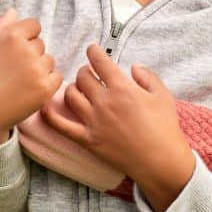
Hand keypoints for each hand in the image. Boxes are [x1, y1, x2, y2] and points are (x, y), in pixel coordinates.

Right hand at [0, 9, 62, 145]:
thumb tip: (14, 12)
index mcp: (11, 36)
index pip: (34, 25)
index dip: (25, 37)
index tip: (13, 52)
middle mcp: (27, 50)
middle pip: (40, 44)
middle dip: (30, 54)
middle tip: (11, 71)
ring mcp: (38, 69)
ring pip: (48, 61)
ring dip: (38, 69)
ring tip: (18, 82)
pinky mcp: (45, 88)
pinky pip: (56, 77)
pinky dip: (46, 83)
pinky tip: (28, 90)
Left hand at [42, 44, 194, 211]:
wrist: (161, 161)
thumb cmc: (165, 128)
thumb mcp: (162, 96)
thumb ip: (147, 76)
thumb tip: (133, 66)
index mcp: (122, 88)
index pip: (100, 61)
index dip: (93, 51)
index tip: (92, 49)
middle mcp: (104, 101)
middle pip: (82, 76)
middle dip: (85, 71)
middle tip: (89, 74)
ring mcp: (93, 121)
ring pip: (70, 95)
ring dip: (73, 88)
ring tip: (79, 90)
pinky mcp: (87, 139)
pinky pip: (61, 125)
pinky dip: (50, 116)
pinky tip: (46, 108)